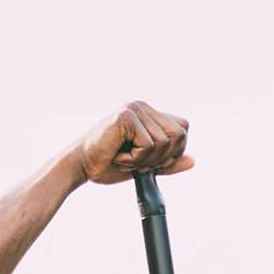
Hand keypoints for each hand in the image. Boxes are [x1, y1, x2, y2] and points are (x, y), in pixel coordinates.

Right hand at [77, 101, 191, 184]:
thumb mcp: (143, 165)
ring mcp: (135, 109)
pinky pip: (148, 145)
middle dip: (162, 158)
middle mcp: (144, 107)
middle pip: (179, 135)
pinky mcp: (127, 116)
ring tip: (125, 158)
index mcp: (149, 115)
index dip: (174, 151)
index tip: (152, 162)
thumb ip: (167, 163)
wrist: (81, 166)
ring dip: (145, 160)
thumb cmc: (107, 164)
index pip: (182, 128)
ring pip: (164, 142)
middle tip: (137, 162)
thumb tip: (192, 161)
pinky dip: (135, 159)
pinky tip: (119, 156)